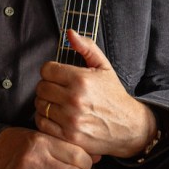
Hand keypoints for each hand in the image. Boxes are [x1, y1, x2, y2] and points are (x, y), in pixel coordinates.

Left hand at [34, 29, 156, 158]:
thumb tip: (69, 33)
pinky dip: (45, 118)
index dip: (51, 71)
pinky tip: (56, 115)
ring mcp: (70, 119)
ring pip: (40, 105)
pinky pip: (42, 123)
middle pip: (41, 87)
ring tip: (58, 103)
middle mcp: (74, 99)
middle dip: (48, 86)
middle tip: (58, 89)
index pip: (46, 69)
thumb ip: (87, 47)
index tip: (58, 75)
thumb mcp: (104, 67)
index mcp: (81, 79)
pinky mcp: (68, 136)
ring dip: (46, 102)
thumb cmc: (114, 95)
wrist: (128, 127)